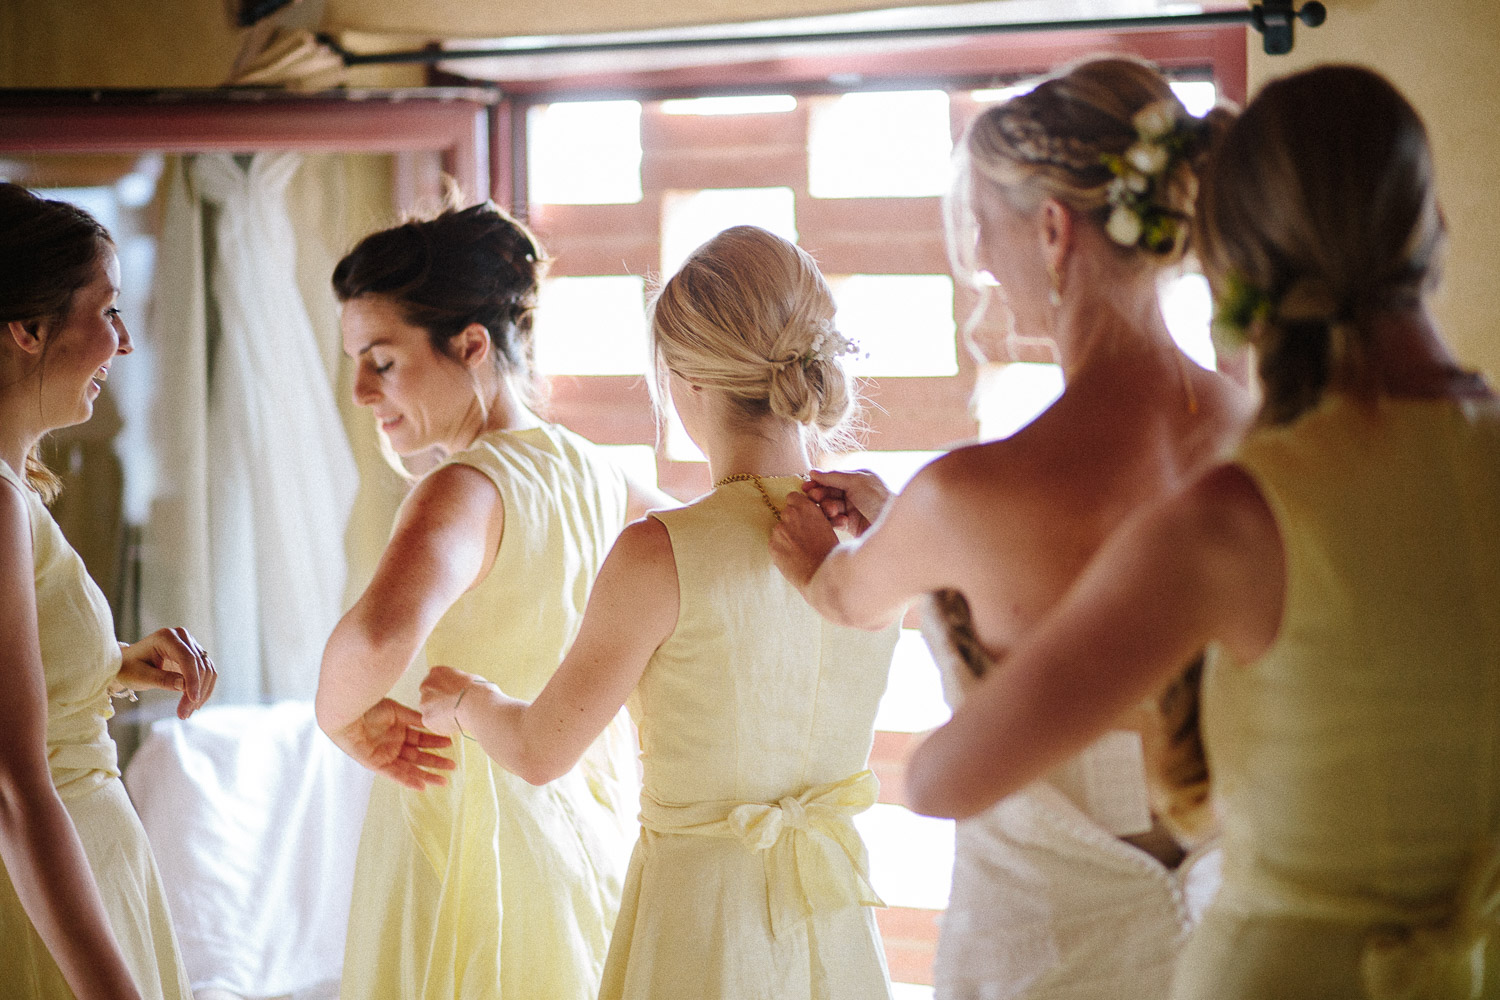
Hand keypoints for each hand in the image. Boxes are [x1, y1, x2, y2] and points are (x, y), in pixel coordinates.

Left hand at [116, 627, 216, 719]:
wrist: (127, 664)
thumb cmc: (129, 668)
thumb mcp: (140, 676)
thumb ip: (162, 679)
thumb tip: (184, 686)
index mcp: (167, 637)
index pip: (188, 658)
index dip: (193, 679)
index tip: (193, 699)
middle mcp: (182, 637)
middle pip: (200, 665)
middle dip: (196, 691)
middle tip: (185, 714)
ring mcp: (190, 645)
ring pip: (207, 670)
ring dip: (202, 692)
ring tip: (188, 712)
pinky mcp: (194, 655)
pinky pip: (206, 673)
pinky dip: (202, 689)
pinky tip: (193, 704)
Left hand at [329, 698, 454, 789]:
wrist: (349, 713)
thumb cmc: (370, 707)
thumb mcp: (397, 711)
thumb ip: (414, 718)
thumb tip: (432, 721)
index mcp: (400, 731)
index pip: (422, 740)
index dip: (436, 742)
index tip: (450, 744)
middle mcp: (394, 745)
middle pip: (419, 757)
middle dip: (436, 762)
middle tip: (452, 766)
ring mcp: (386, 755)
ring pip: (410, 769)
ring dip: (426, 775)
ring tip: (443, 781)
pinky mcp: (376, 764)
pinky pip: (394, 775)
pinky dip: (407, 781)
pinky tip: (421, 786)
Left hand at [419, 665, 487, 737]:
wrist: (475, 704)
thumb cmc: (478, 691)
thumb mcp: (468, 679)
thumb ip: (458, 684)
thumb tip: (462, 691)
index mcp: (437, 672)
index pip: (436, 681)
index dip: (446, 691)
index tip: (453, 696)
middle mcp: (426, 685)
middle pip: (430, 696)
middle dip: (440, 703)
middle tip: (454, 708)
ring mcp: (425, 702)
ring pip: (431, 711)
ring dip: (440, 715)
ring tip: (457, 717)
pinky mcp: (426, 719)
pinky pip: (434, 725)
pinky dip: (442, 727)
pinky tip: (455, 723)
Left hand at [770, 492, 840, 588]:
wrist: (822, 575)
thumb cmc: (831, 552)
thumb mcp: (829, 527)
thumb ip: (817, 516)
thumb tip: (813, 514)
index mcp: (806, 507)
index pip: (793, 497)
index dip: (799, 507)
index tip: (803, 517)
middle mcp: (789, 515)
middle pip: (786, 513)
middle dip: (793, 522)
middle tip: (803, 536)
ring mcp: (778, 531)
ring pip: (780, 529)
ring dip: (787, 536)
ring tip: (800, 549)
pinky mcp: (772, 546)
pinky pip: (775, 543)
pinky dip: (782, 548)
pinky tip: (793, 557)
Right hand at [801, 469, 889, 536]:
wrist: (895, 526)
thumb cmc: (879, 498)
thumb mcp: (856, 481)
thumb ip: (834, 476)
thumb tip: (813, 472)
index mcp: (858, 479)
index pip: (832, 478)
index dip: (818, 482)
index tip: (805, 487)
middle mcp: (855, 493)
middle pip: (828, 493)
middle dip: (821, 495)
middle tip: (815, 498)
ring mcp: (853, 509)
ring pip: (830, 507)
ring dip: (828, 508)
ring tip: (832, 511)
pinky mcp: (851, 525)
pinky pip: (835, 521)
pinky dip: (835, 520)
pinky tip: (840, 521)